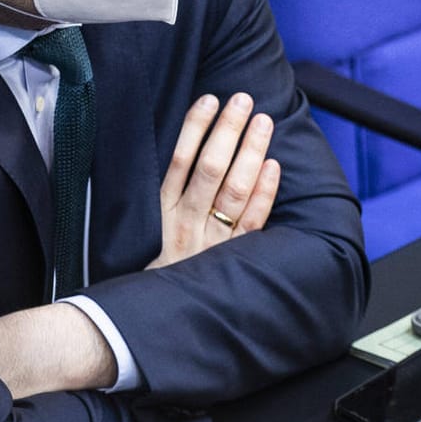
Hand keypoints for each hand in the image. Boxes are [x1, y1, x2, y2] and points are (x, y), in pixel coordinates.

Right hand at [150, 92, 279, 268]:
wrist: (149, 322)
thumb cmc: (152, 271)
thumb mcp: (146, 231)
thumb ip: (165, 195)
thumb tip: (188, 149)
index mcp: (162, 212)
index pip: (180, 160)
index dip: (196, 126)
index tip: (210, 99)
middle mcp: (187, 223)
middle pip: (210, 167)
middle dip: (229, 130)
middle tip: (244, 100)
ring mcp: (211, 242)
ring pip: (233, 189)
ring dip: (250, 152)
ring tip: (262, 122)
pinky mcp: (231, 259)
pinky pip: (251, 222)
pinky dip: (264, 193)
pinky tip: (273, 166)